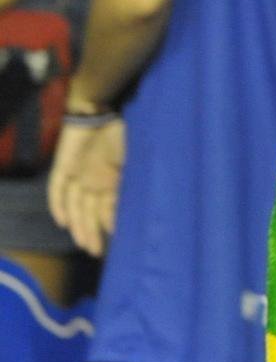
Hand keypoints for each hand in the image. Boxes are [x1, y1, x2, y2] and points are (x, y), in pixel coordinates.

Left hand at [47, 118, 125, 256]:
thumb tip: (133, 208)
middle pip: (89, 212)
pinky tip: (62, 222)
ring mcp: (77, 174)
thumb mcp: (133, 163)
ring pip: (75, 206)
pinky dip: (58, 205)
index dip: (111, 225)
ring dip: (78, 225)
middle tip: (97, 252)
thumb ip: (129, 185)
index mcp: (112, 180)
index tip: (118, 241)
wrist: (101, 109)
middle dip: (92, 233)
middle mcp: (93, 181)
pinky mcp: (62, 167)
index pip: (109, 209)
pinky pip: (57, 189)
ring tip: (84, 244)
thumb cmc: (124, 134)